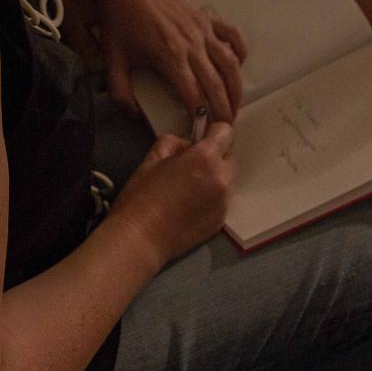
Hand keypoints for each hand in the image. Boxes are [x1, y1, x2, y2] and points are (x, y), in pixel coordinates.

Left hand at [91, 0, 247, 121]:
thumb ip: (120, 93)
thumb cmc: (119, 19)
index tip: (204, 133)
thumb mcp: (111, 60)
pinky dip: (238, 52)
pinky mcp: (204, 18)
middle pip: (217, 84)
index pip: (194, 96)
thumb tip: (134, 114)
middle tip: (226, 128)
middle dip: (224, 109)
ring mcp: (201, 30)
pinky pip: (230, 36)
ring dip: (236, 87)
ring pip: (230, 64)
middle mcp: (191, 44)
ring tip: (235, 105)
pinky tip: (237, 66)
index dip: (202, 117)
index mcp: (170, 57)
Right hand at [109, 122, 235, 264]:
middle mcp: (221, 180)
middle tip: (191, 164)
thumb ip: (174, 143)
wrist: (141, 238)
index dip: (212, 132)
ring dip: (215, 177)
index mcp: (204, 160)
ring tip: (189, 187)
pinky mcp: (221, 221)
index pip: (225, 132)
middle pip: (230, 157)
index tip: (202, 137)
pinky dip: (212, 197)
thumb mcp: (152, 159)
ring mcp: (223, 203)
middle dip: (215, 156)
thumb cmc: (141, 198)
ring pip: (228, 179)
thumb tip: (186, 145)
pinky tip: (190, 204)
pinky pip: (223, 199)